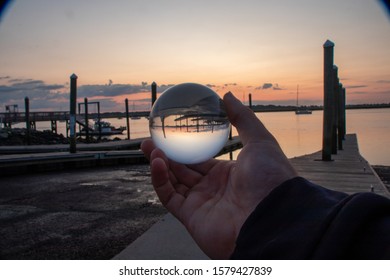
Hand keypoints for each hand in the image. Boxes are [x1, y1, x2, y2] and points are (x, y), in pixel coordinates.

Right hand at [141, 92, 296, 258]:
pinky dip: (160, 180)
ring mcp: (201, 203)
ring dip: (159, 164)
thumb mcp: (260, 141)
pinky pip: (169, 196)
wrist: (273, 217)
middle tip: (150, 138)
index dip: (184, 148)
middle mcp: (212, 189)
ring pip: (172, 182)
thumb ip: (243, 118)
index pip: (200, 160)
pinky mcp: (190, 217)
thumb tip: (226, 95)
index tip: (171, 133)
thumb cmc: (271, 179)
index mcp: (227, 174)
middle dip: (165, 155)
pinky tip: (157, 161)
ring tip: (148, 146)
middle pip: (182, 170)